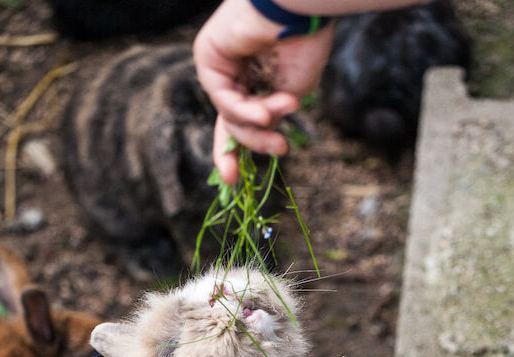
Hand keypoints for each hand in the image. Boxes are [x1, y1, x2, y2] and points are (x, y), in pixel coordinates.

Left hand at [194, 0, 335, 182]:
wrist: (300, 5)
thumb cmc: (305, 40)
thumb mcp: (290, 93)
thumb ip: (270, 116)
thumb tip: (258, 135)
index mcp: (254, 76)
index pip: (240, 118)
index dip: (239, 149)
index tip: (232, 182)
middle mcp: (233, 70)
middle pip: (229, 122)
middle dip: (241, 149)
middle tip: (278, 153)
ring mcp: (218, 63)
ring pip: (230, 115)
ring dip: (259, 124)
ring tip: (283, 113)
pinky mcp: (208, 55)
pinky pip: (224, 100)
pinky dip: (246, 111)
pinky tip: (267, 111)